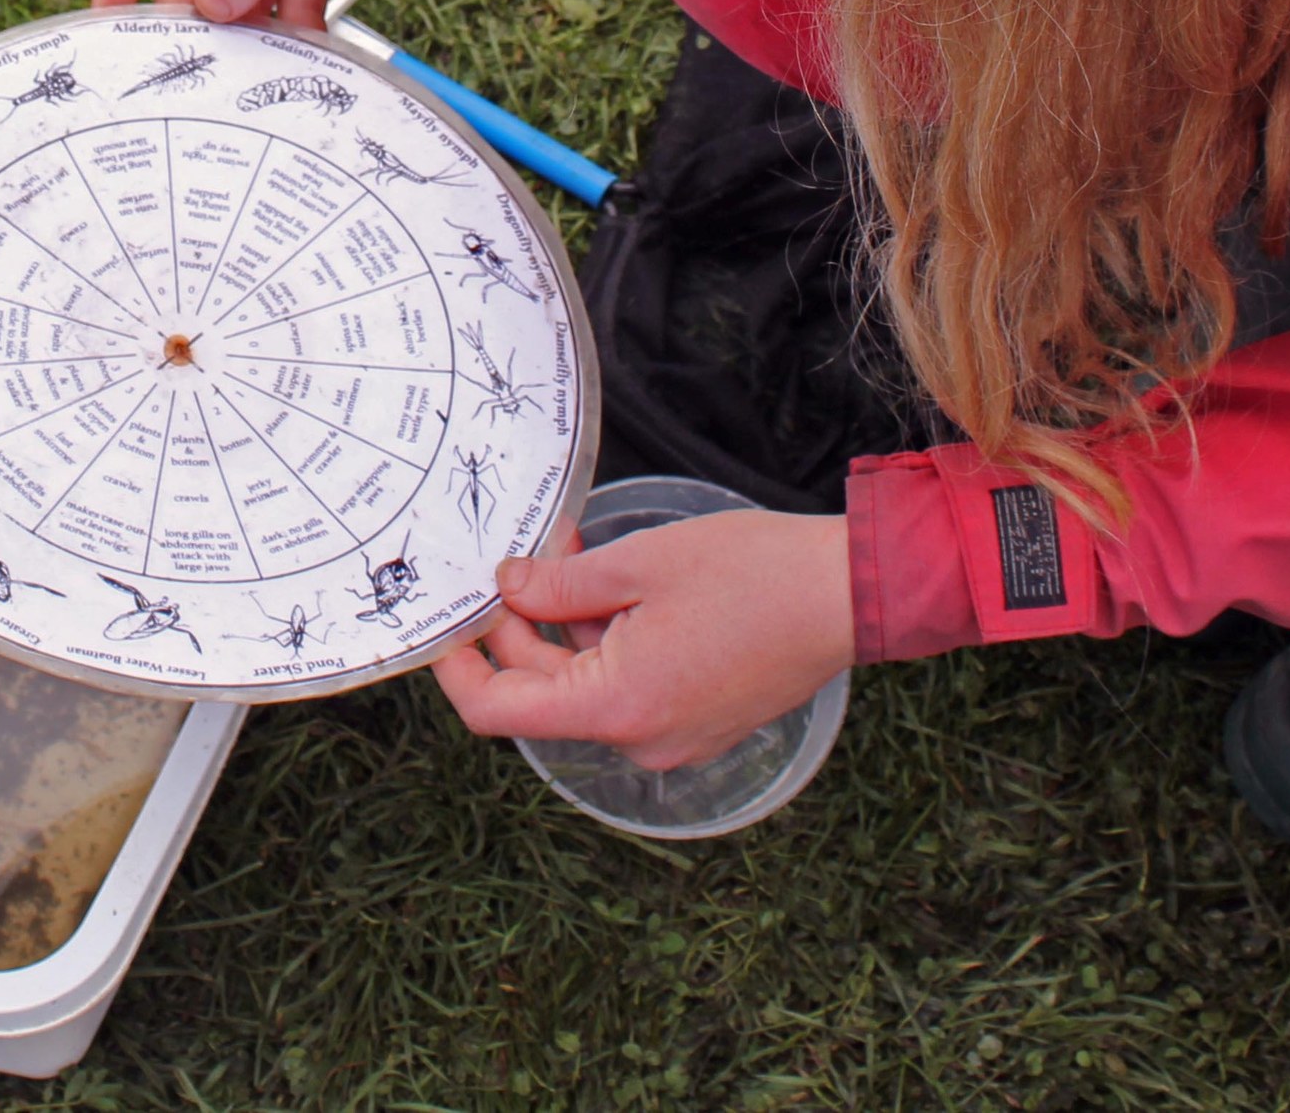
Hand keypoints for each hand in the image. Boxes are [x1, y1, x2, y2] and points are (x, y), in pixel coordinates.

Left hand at [431, 509, 854, 768]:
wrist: (849, 595)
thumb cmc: (752, 575)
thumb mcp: (637, 566)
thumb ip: (560, 586)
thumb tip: (509, 589)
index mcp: (618, 707)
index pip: (500, 712)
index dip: (458, 670)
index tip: (440, 626)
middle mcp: (641, 737)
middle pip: (543, 691)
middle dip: (518, 625)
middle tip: (518, 556)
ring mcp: (674, 734)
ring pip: (585, 683)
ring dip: (564, 624)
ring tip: (570, 553)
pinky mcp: (699, 718)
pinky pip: (626, 684)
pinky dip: (606, 638)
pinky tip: (610, 582)